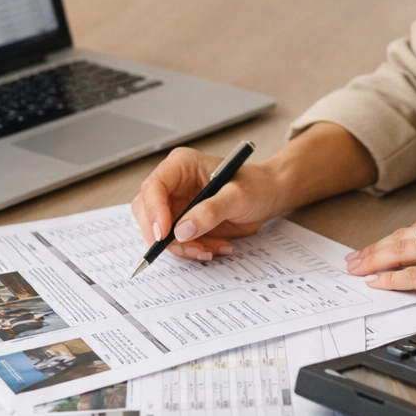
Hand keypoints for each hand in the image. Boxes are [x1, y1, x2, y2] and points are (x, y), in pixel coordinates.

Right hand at [129, 147, 287, 260]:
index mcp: (182, 165)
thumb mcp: (238, 196)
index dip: (154, 211)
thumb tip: (182, 231)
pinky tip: (214, 248)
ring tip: (211, 250)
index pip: (154, 186)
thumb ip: (210, 211)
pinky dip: (191, 250)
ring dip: (182, 247)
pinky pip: (175, 242)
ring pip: (158, 232)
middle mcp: (173, 183)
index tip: (165, 234)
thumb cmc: (256, 186)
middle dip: (165, 236)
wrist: (268, 196)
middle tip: (191, 249)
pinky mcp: (182, 222)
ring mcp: (175, 204)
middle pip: (147, 211)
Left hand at [344, 205, 415, 306]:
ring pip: (401, 253)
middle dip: (374, 248)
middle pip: (402, 237)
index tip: (379, 246)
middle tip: (353, 258)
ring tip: (356, 269)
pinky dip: (391, 279)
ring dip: (373, 261)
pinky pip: (413, 276)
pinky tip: (376, 283)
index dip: (394, 239)